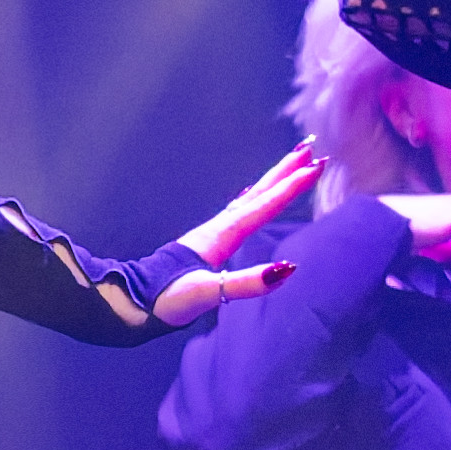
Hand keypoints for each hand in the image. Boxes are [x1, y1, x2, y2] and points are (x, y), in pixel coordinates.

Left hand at [121, 143, 315, 325]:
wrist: (134, 302)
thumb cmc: (168, 298)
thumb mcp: (208, 293)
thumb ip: (247, 283)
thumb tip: (287, 269)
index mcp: (224, 235)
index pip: (265, 206)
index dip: (292, 187)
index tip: (316, 166)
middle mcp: (221, 227)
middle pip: (260, 192)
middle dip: (285, 171)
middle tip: (311, 147)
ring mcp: (214, 232)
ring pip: (251, 197)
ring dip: (273, 180)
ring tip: (292, 163)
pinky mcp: (209, 241)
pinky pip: (240, 210)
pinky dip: (253, 198)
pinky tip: (253, 196)